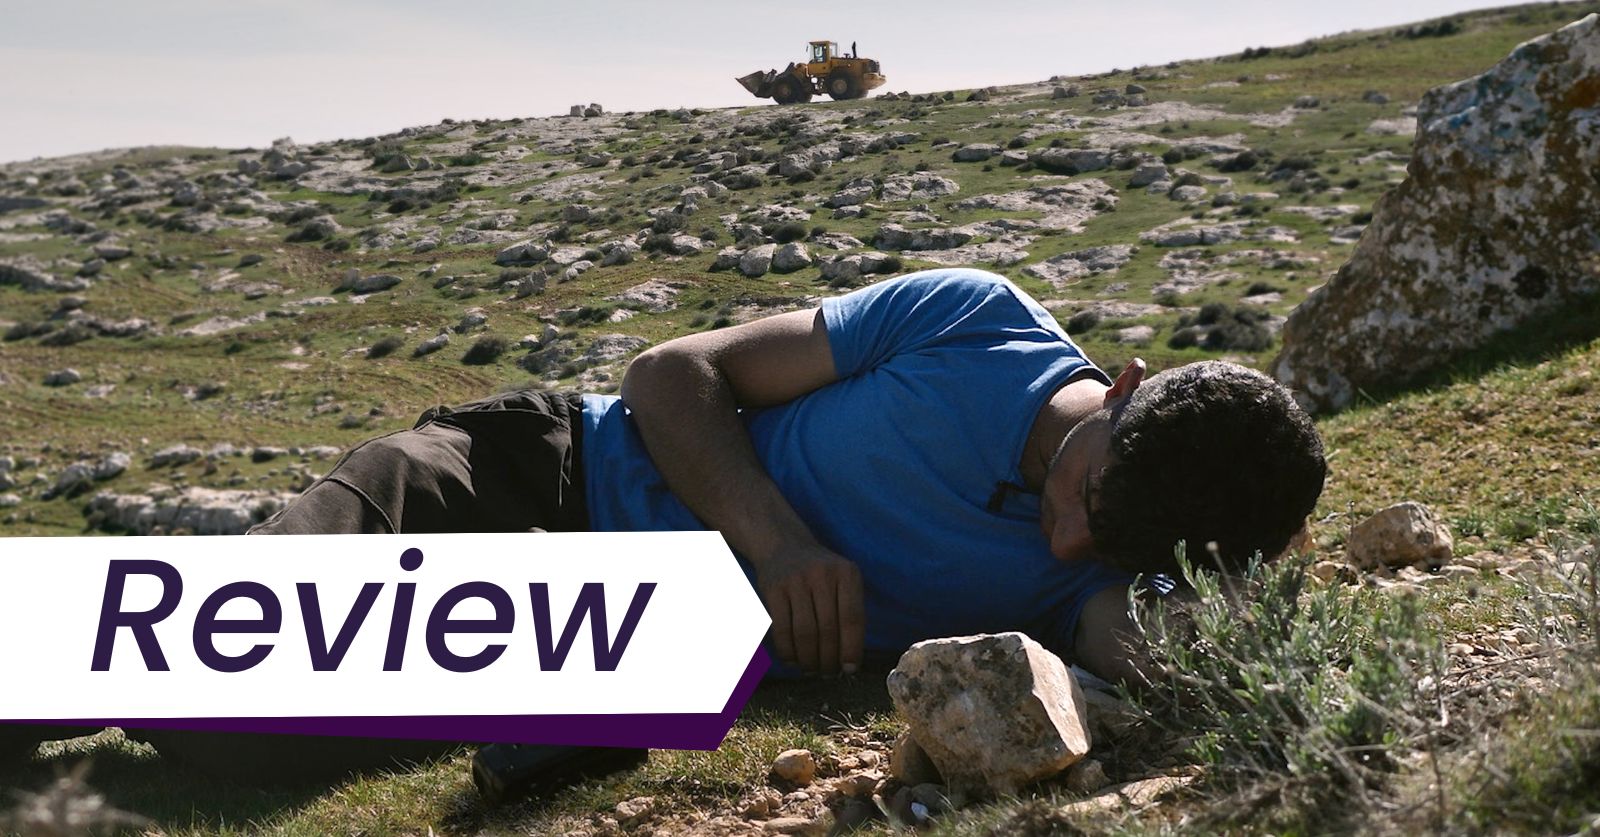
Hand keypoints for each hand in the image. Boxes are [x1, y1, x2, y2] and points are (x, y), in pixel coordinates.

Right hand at [756, 543, 864, 674]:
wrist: (783, 545)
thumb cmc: (820, 573)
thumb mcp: (842, 581)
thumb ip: (849, 612)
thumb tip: (850, 660)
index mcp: (847, 574)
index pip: (853, 618)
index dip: (852, 648)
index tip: (850, 669)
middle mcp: (822, 575)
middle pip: (828, 629)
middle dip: (829, 659)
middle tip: (828, 674)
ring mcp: (795, 581)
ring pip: (805, 633)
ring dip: (809, 659)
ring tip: (812, 670)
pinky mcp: (773, 589)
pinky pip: (782, 629)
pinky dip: (788, 651)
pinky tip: (793, 661)